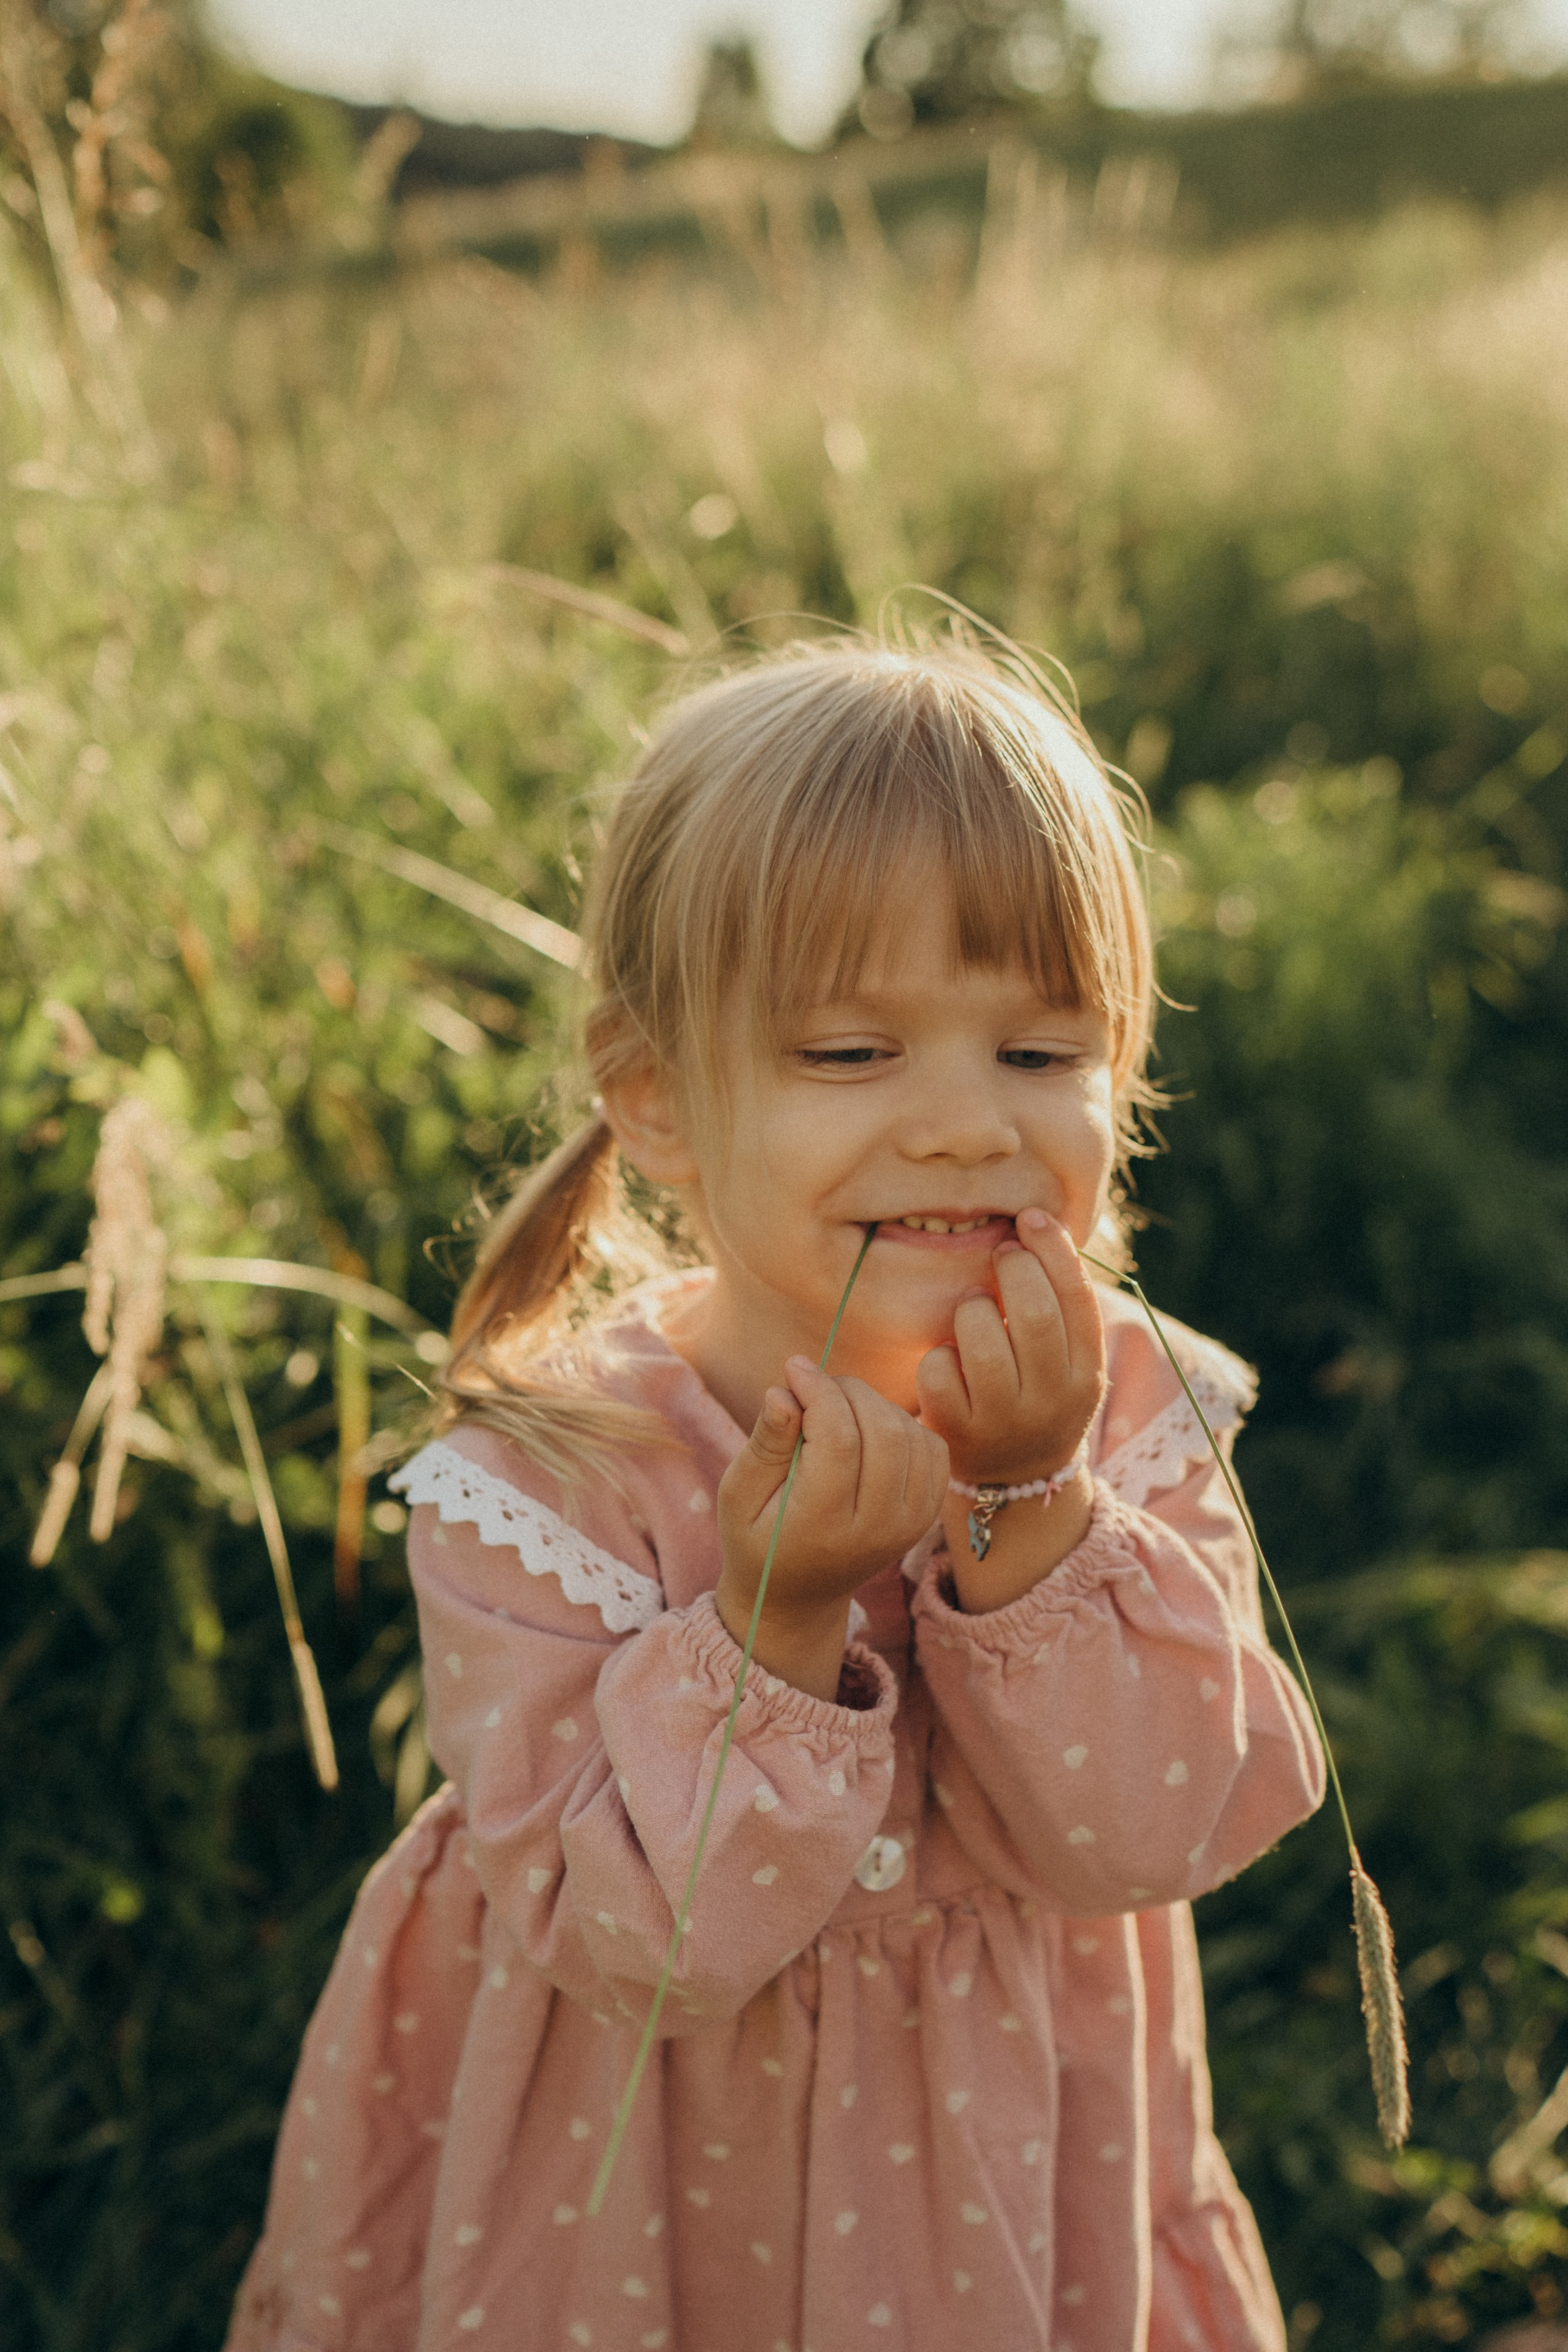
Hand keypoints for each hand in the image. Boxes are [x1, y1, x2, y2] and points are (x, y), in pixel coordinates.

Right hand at [716, 1359, 948, 1697]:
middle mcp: (877, 1527)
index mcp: (823, 1525)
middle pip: (883, 1431)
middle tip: (812, 1385)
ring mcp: (909, 1523)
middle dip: (846, 1390)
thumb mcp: (739, 1496)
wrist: (799, 1595)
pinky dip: (902, 1423)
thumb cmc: (759, 1538)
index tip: (792, 1368)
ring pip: (910, 1433)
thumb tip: (783, 1391)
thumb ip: (764, 1445)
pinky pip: (931, 1447)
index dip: (818, 1391)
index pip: (839, 1440)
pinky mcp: (925, 1514)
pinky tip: (866, 1428)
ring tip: (834, 1407)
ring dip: (873, 1404)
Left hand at [915, 1208, 1104, 1484]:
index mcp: (1086, 1374)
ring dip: (972, 1308)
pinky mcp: (957, 1434)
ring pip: (981, 1339)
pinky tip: (949, 1358)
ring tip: (974, 1308)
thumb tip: (1034, 1223)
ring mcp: (1003, 1420)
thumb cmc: (1037, 1394)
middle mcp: (1051, 1400)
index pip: (1078, 1299)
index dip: (1054, 1248)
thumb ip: (1059, 1305)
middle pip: (1035, 1315)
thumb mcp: (1067, 1362)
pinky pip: (938, 1370)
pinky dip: (939, 1354)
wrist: (1014, 1483)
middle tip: (1002, 1255)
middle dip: (1014, 1270)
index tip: (1030, 1217)